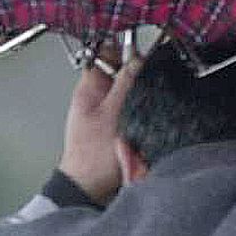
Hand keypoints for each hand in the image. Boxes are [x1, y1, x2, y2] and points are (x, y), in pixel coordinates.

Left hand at [59, 51, 142, 204]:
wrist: (90, 188)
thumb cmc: (93, 157)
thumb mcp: (114, 113)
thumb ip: (126, 84)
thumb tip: (138, 59)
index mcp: (88, 90)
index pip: (102, 56)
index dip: (120, 48)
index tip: (137, 47)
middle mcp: (96, 99)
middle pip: (120, 74)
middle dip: (136, 73)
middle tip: (147, 78)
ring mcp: (106, 114)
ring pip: (129, 93)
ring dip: (140, 95)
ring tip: (144, 104)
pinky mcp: (117, 128)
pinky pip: (132, 111)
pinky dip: (141, 112)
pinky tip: (147, 118)